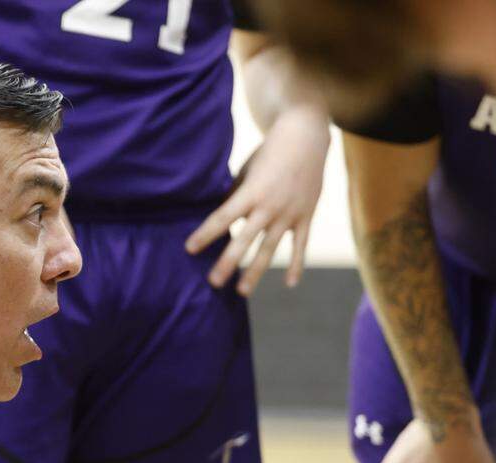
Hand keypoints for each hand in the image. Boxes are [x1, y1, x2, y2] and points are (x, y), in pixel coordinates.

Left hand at [185, 106, 328, 295]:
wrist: (306, 136)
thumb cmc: (269, 153)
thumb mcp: (247, 170)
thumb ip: (235, 196)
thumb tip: (221, 221)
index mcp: (251, 192)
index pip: (223, 217)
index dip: (206, 234)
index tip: (190, 249)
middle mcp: (270, 206)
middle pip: (244, 240)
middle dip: (228, 262)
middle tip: (213, 283)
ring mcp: (290, 213)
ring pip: (270, 249)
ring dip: (255, 271)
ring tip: (242, 291)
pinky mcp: (306, 216)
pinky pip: (301, 245)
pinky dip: (297, 264)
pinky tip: (289, 283)